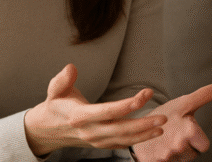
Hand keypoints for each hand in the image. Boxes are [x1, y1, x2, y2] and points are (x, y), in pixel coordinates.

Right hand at [24, 64, 166, 155]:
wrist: (48, 130)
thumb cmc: (56, 105)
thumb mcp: (55, 90)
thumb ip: (62, 79)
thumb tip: (71, 67)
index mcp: (79, 117)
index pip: (107, 112)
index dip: (126, 105)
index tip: (144, 95)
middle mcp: (89, 131)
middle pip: (119, 129)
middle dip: (142, 124)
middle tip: (162, 117)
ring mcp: (96, 140)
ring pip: (123, 139)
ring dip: (144, 134)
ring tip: (161, 125)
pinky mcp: (101, 144)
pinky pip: (122, 144)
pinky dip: (138, 140)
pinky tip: (152, 133)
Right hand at [131, 83, 211, 161]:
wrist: (137, 126)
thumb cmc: (165, 114)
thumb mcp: (184, 103)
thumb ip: (204, 96)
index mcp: (188, 131)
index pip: (205, 146)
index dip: (198, 139)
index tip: (188, 130)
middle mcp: (178, 146)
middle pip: (193, 155)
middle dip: (187, 146)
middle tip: (176, 134)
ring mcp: (166, 157)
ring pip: (182, 160)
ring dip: (177, 153)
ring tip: (168, 140)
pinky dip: (167, 159)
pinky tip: (161, 148)